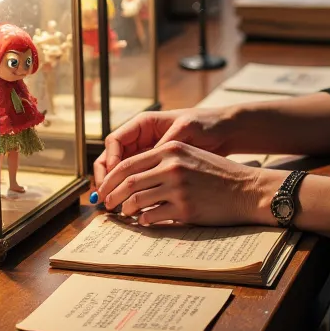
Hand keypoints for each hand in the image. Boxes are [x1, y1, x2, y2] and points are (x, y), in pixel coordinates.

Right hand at [92, 107, 236, 191]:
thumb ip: (166, 143)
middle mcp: (141, 139)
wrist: (224, 133)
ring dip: (116, 188)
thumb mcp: (186, 129)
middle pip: (112, 158)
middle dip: (107, 177)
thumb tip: (149, 159)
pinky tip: (132, 206)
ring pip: (123, 172)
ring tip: (114, 205)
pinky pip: (138, 180)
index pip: (114, 141)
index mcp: (144, 124)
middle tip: (106, 197)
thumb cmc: (206, 125)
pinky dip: (132, 192)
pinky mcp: (156, 169)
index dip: (110, 159)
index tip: (114, 176)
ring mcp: (148, 155)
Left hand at [96, 139, 280, 227]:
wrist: (246, 189)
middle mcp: (172, 166)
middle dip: (112, 194)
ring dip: (126, 209)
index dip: (111, 178)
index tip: (104, 188)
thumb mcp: (189, 156)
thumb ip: (163, 160)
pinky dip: (143, 220)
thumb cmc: (217, 174)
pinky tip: (143, 220)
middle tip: (106, 204)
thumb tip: (134, 175)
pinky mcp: (185, 208)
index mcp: (170, 149)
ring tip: (124, 213)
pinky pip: (153, 216)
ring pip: (137, 200)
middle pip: (128, 181)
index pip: (129, 162)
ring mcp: (178, 187)